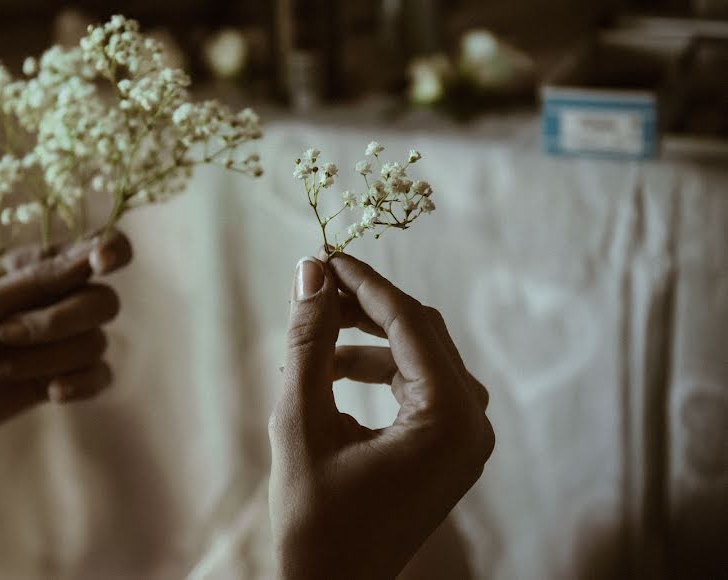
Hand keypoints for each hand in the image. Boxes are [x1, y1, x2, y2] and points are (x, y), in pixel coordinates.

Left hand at [0, 231, 131, 455]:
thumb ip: (39, 281)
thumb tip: (92, 256)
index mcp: (36, 268)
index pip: (98, 248)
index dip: (113, 250)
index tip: (101, 262)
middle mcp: (56, 300)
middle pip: (103, 302)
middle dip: (59, 322)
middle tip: (4, 335)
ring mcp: (61, 342)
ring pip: (95, 343)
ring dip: (45, 360)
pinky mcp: (62, 379)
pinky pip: (99, 376)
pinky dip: (79, 386)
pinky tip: (50, 394)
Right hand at [268, 253, 493, 579]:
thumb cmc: (313, 519)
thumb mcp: (300, 422)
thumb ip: (308, 342)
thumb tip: (309, 271)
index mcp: (449, 420)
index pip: (409, 322)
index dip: (363, 282)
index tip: (324, 255)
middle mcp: (473, 425)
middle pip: (421, 334)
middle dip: (365, 307)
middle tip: (314, 288)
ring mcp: (467, 438)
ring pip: (420, 356)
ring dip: (368, 339)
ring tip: (314, 336)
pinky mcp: (450, 447)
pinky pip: (419, 385)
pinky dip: (379, 369)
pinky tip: (333, 370)